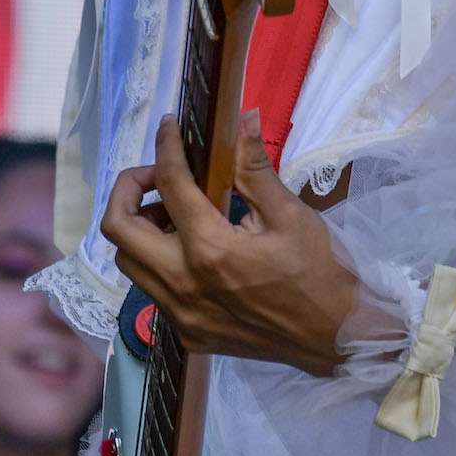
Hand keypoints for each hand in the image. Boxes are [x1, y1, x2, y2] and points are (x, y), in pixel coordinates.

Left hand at [100, 111, 358, 375]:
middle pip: (118, 229)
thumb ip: (255, 169)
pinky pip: (153, 290)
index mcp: (210, 249)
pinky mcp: (188, 333)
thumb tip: (244, 118)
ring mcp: (180, 314)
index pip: (170, 184)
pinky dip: (159, 260)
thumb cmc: (319, 271)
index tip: (170, 126)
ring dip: (139, 228)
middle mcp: (182, 284)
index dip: (166, 146)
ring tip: (174, 212)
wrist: (336, 336)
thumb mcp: (291, 215)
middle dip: (128, 189)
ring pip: (128, 262)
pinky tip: (192, 250)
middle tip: (159, 176)